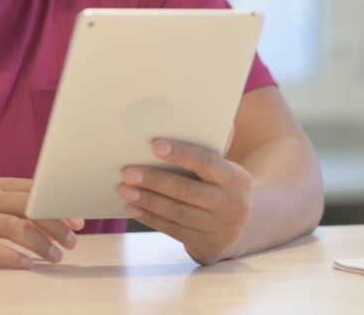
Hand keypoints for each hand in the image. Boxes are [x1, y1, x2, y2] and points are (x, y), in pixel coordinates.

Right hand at [0, 178, 82, 267]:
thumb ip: (11, 203)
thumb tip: (51, 215)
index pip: (34, 191)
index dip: (59, 205)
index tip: (79, 221)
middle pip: (29, 206)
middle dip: (56, 223)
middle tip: (73, 241)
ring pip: (15, 227)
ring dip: (40, 243)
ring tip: (56, 257)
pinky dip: (13, 258)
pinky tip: (28, 266)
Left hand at [118, 139, 252, 264]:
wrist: (235, 227)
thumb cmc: (219, 187)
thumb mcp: (221, 170)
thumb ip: (208, 148)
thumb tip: (187, 117)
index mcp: (238, 178)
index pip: (207, 163)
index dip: (181, 154)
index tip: (154, 145)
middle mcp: (234, 205)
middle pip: (187, 191)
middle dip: (155, 180)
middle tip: (128, 172)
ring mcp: (222, 228)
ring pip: (177, 212)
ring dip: (148, 200)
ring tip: (125, 190)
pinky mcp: (208, 246)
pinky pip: (173, 230)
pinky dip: (150, 218)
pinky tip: (134, 208)